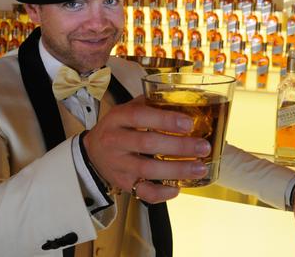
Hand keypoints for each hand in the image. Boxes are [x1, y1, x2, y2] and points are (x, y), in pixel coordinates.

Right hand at [83, 96, 210, 203]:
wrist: (92, 151)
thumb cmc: (118, 127)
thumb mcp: (128, 110)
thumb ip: (151, 104)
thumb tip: (185, 100)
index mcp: (118, 118)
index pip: (140, 116)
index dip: (165, 120)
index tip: (189, 123)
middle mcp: (115, 141)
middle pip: (147, 144)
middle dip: (179, 147)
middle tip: (203, 147)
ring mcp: (118, 164)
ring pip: (147, 169)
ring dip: (177, 170)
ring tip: (200, 168)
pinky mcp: (123, 183)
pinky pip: (143, 192)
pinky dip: (162, 193)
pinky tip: (178, 188)